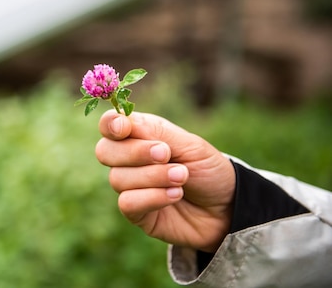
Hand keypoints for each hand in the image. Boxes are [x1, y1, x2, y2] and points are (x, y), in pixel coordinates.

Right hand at [95, 110, 235, 251]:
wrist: (229, 207)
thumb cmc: (209, 170)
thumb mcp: (190, 145)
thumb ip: (156, 132)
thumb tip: (122, 121)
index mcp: (140, 135)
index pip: (109, 125)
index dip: (110, 125)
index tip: (123, 128)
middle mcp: (129, 160)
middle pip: (105, 151)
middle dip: (134, 152)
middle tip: (166, 154)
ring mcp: (131, 187)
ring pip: (118, 178)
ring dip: (153, 176)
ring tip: (182, 177)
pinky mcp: (137, 213)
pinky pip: (127, 203)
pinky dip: (152, 197)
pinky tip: (175, 195)